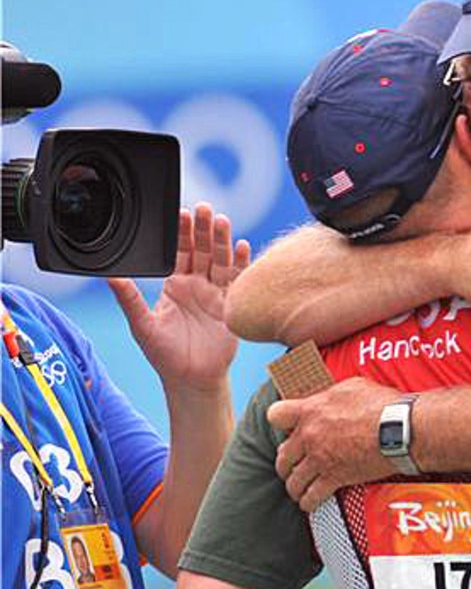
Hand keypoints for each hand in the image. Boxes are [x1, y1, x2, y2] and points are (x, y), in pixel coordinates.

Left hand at [108, 203, 250, 391]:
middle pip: (201, 250)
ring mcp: (216, 293)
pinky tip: (243, 246)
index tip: (179, 214)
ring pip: (220, 260)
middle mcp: (196, 285)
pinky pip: (239, 280)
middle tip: (203, 209)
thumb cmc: (165, 356)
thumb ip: (129, 298)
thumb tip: (109, 276)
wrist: (192, 379)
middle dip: (202, 229)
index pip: (177, 252)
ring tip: (221, 220)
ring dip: (222, 240)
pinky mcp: (234, 304)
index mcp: (174, 286)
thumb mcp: (142, 325)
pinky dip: (243, 263)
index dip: (179, 233)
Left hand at [267, 376, 401, 511]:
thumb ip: (331, 396)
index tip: (288, 427)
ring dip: (295, 485)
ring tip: (299, 488)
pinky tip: (310, 502)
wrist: (399, 429)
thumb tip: (327, 398)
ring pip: (293, 480)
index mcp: (311, 411)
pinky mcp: (334, 478)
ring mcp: (320, 459)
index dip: (281, 421)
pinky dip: (309, 502)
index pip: (276, 415)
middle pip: (282, 456)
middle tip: (292, 465)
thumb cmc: (381, 405)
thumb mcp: (353, 387)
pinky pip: (311, 497)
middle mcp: (310, 436)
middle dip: (286, 462)